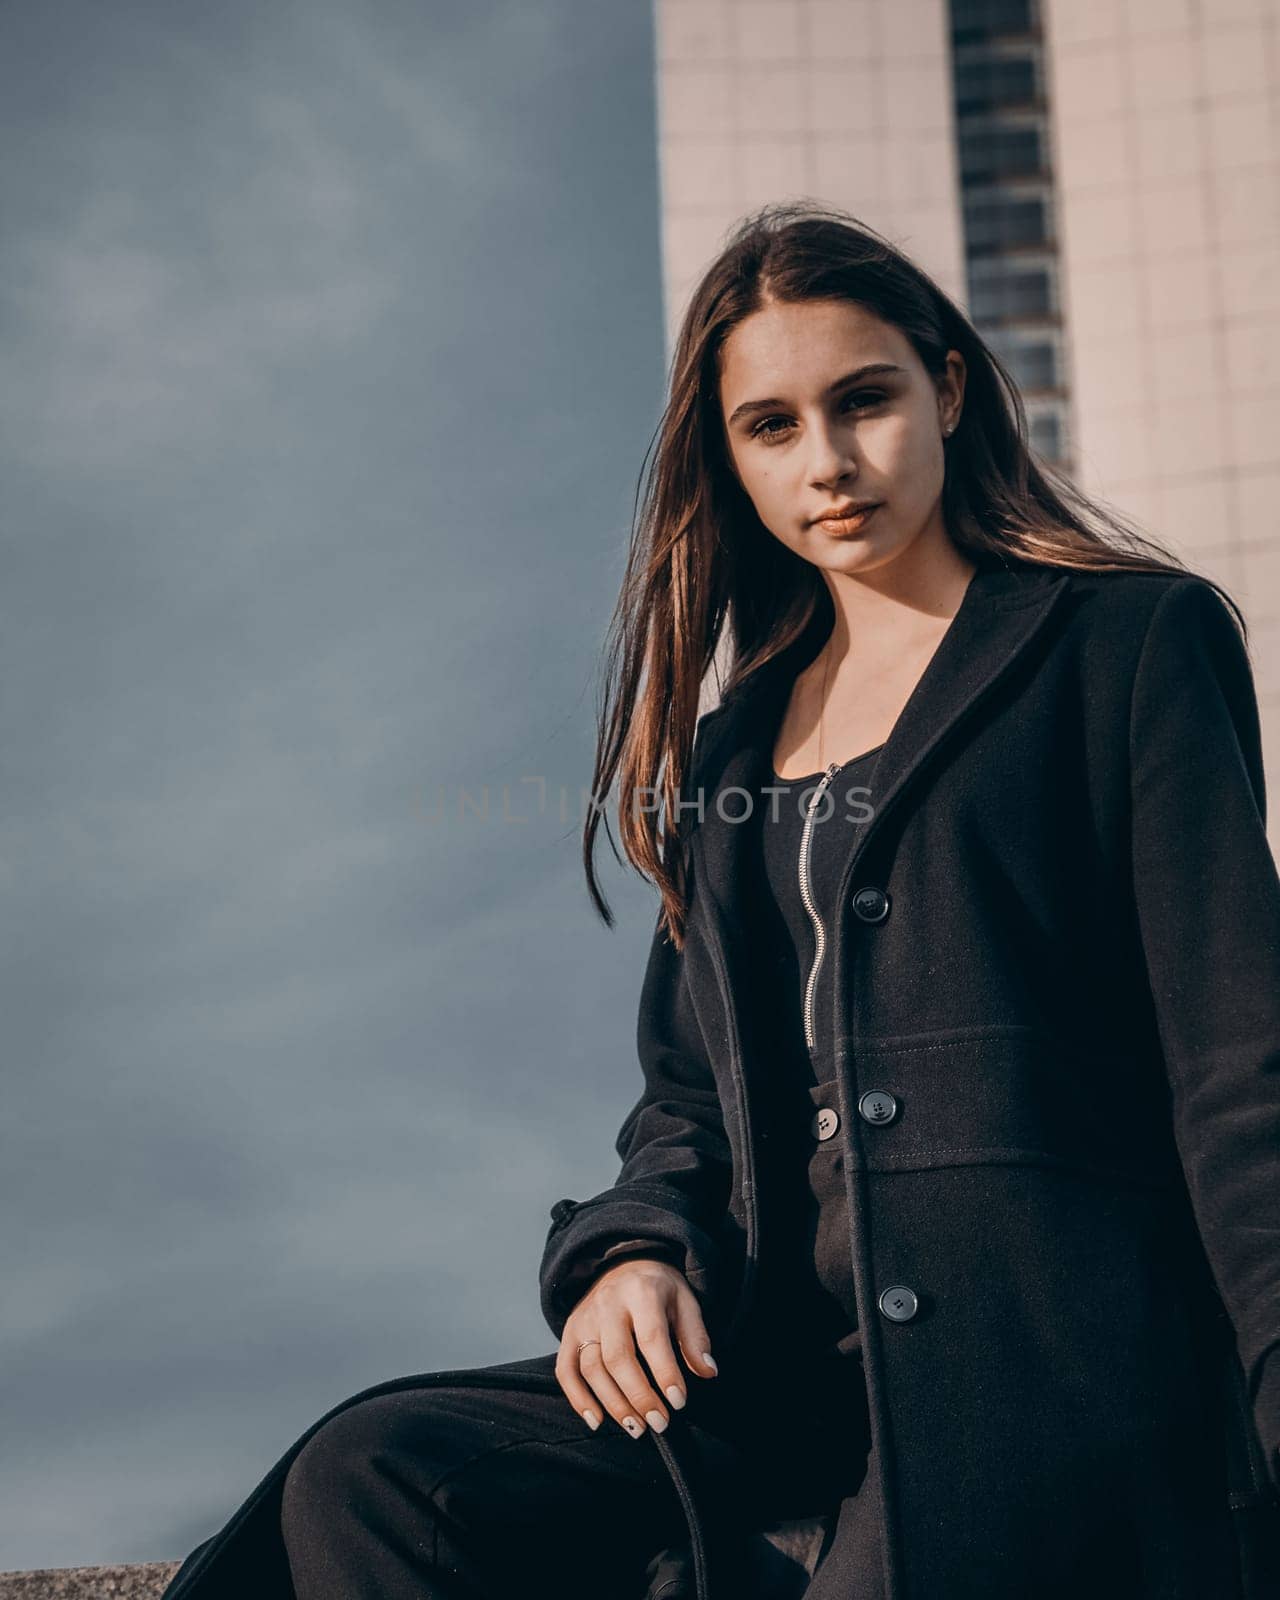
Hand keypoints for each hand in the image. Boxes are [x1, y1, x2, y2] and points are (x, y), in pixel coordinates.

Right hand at [555, 1256, 717, 1438]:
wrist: (623, 1262)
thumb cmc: (659, 1289)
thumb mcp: (685, 1301)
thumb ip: (695, 1336)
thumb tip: (708, 1371)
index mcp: (642, 1291)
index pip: (651, 1337)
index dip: (665, 1373)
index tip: (679, 1402)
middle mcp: (608, 1304)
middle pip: (617, 1357)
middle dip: (639, 1396)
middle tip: (660, 1423)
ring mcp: (584, 1318)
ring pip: (591, 1368)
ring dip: (613, 1404)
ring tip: (637, 1428)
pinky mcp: (569, 1332)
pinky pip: (566, 1369)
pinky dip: (577, 1398)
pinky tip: (597, 1420)